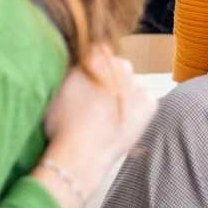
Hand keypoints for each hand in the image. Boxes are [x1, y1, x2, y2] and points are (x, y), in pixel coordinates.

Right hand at [34, 44, 156, 207]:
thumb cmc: (62, 125)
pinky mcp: (149, 103)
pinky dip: (137, 109)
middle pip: (117, 67)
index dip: (92, 68)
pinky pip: (145, 101)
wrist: (81, 155)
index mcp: (97, 57)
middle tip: (97, 103)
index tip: (88, 84)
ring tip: (108, 117)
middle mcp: (120, 64)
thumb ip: (73, 71)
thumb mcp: (57, 89)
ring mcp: (138, 83)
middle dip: (110, 79)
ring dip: (124, 94)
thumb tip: (80, 67)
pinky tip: (121, 122)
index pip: (99, 52)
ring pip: (131, 84)